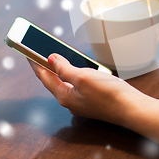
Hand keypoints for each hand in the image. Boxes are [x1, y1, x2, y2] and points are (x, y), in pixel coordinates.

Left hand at [28, 54, 150, 125]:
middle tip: (40, 51)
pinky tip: (80, 68)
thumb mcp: (83, 77)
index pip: (44, 76)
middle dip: (46, 66)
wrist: (132, 109)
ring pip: (66, 83)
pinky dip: (74, 75)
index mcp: (64, 96)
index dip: (35, 61)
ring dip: (61, 70)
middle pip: (54, 80)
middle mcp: (71, 101)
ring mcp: (82, 102)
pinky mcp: (93, 101)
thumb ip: (65, 68)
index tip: (27, 50)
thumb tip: (51, 59)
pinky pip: (78, 85)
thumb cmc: (109, 94)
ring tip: (57, 57)